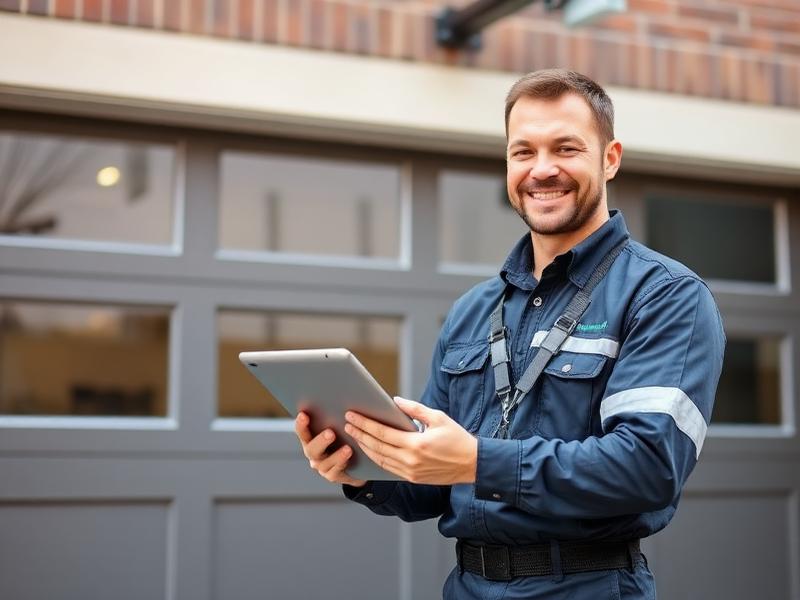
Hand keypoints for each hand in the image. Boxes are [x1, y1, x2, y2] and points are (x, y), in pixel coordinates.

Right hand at [294, 412, 366, 487]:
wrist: (356, 462)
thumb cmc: (345, 437)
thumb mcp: (339, 427)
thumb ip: (335, 417)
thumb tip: (341, 400)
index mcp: (310, 439)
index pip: (302, 431)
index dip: (301, 424)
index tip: (303, 414)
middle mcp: (313, 453)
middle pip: (311, 449)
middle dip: (320, 441)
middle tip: (331, 433)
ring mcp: (322, 466)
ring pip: (324, 462)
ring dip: (336, 455)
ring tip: (348, 448)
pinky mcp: (332, 476)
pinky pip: (335, 471)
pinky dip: (343, 463)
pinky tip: (350, 456)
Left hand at [344, 397, 476, 484]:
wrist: (472, 464)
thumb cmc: (457, 438)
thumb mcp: (438, 418)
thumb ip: (415, 409)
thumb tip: (395, 401)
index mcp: (417, 444)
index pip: (382, 433)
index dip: (364, 424)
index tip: (352, 415)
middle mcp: (411, 460)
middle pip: (377, 446)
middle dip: (359, 434)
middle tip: (347, 424)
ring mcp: (410, 472)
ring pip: (380, 459)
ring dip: (365, 447)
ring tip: (355, 435)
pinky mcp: (413, 478)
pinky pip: (388, 468)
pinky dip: (376, 458)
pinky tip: (370, 449)